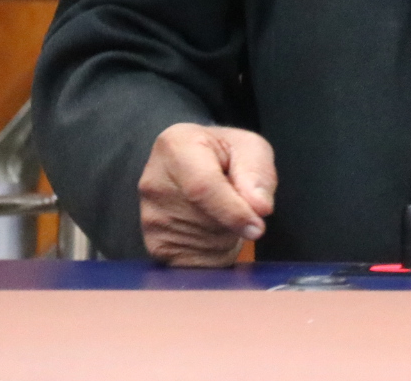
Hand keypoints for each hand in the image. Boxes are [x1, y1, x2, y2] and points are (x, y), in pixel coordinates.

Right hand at [137, 122, 275, 265]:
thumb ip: (257, 172)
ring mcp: (151, 218)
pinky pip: (198, 262)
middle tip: (237, 200)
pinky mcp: (156, 246)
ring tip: (221, 210)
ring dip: (228, 236)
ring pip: (206, 244)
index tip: (258, 227)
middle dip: (236, 221)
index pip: (202, 188)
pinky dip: (216, 252)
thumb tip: (259, 207)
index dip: (233, 211)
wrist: (192, 167)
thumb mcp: (248, 147)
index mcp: (176, 147)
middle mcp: (155, 183)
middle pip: (208, 220)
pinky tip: (212, 228)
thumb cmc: (223, 155)